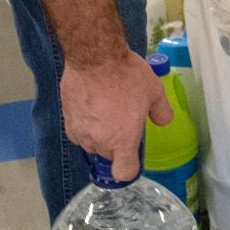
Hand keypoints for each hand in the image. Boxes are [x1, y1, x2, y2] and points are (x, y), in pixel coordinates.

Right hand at [60, 52, 173, 179]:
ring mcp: (80, 132)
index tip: (133, 154)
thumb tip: (163, 121)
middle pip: (108, 156)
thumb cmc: (127, 75)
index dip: (129, 167)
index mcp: (122, 140)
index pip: (123, 172)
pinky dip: (86, 125)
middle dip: (117, 143)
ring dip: (99, 134)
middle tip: (123, 120)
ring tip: (107, 110)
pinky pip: (79, 132)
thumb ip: (161, 112)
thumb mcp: (154, 91)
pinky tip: (92, 106)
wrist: (94, 57)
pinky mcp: (66, 119)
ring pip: (92, 144)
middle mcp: (99, 141)